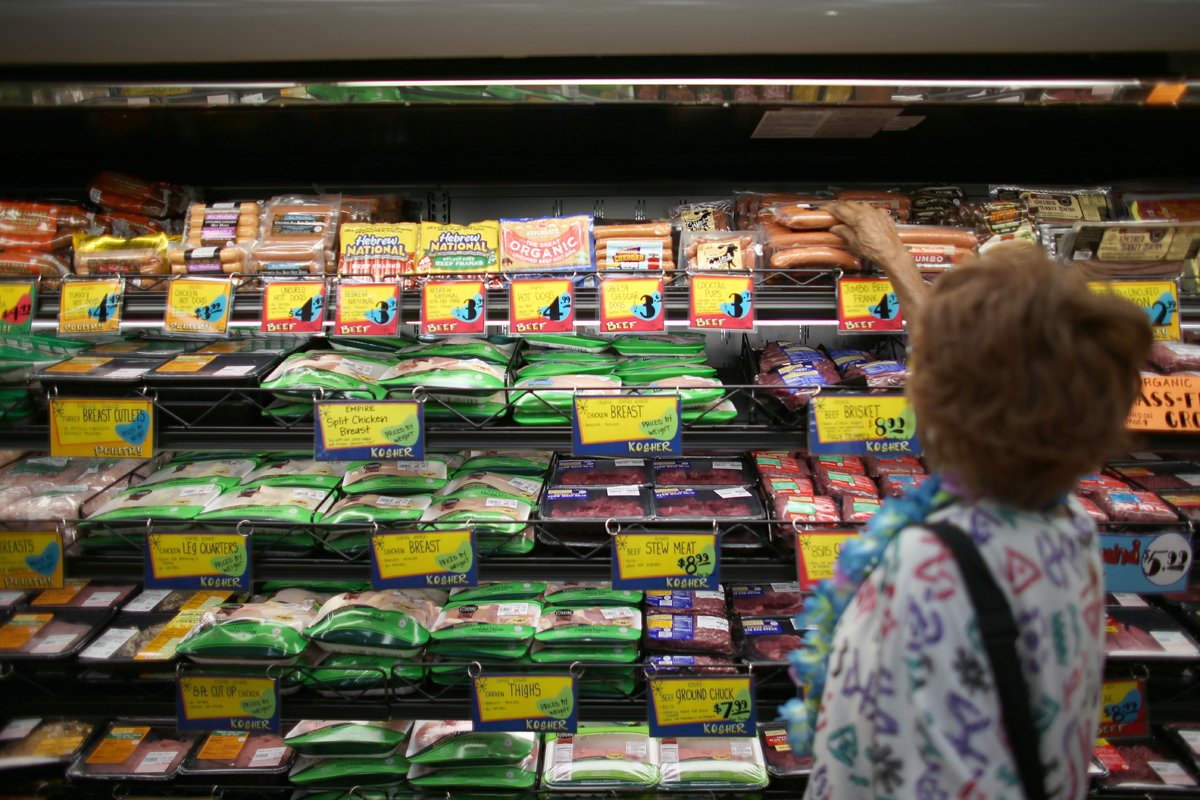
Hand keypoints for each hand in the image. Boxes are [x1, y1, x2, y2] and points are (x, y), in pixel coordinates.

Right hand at [827, 200, 928, 319]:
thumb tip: (836, 228)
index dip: (830, 208)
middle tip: (833, 211)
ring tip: (847, 214)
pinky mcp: (884, 216)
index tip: (825, 209)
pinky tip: (863, 217)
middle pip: (849, 204)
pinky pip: (871, 209)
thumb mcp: (854, 244)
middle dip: (840, 206)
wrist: (893, 254)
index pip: (840, 208)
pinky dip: (864, 211)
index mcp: (858, 218)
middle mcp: (868, 212)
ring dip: (852, 207)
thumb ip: (844, 232)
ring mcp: (877, 213)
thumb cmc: (877, 251)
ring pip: (861, 204)